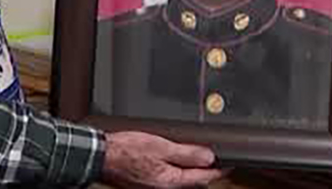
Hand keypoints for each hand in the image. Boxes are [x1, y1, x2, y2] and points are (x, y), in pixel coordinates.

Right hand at [101, 130, 226, 187]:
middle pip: (193, 181)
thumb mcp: (161, 147)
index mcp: (171, 182)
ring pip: (181, 180)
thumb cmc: (125, 151)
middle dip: (205, 170)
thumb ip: (187, 153)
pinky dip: (176, 169)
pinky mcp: (148, 183)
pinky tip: (175, 159)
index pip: (203, 178)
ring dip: (191, 169)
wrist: (102, 156)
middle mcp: (164, 188)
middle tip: (215, 157)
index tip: (229, 162)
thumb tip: (208, 157)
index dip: (218, 168)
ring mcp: (156, 187)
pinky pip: (170, 177)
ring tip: (197, 156)